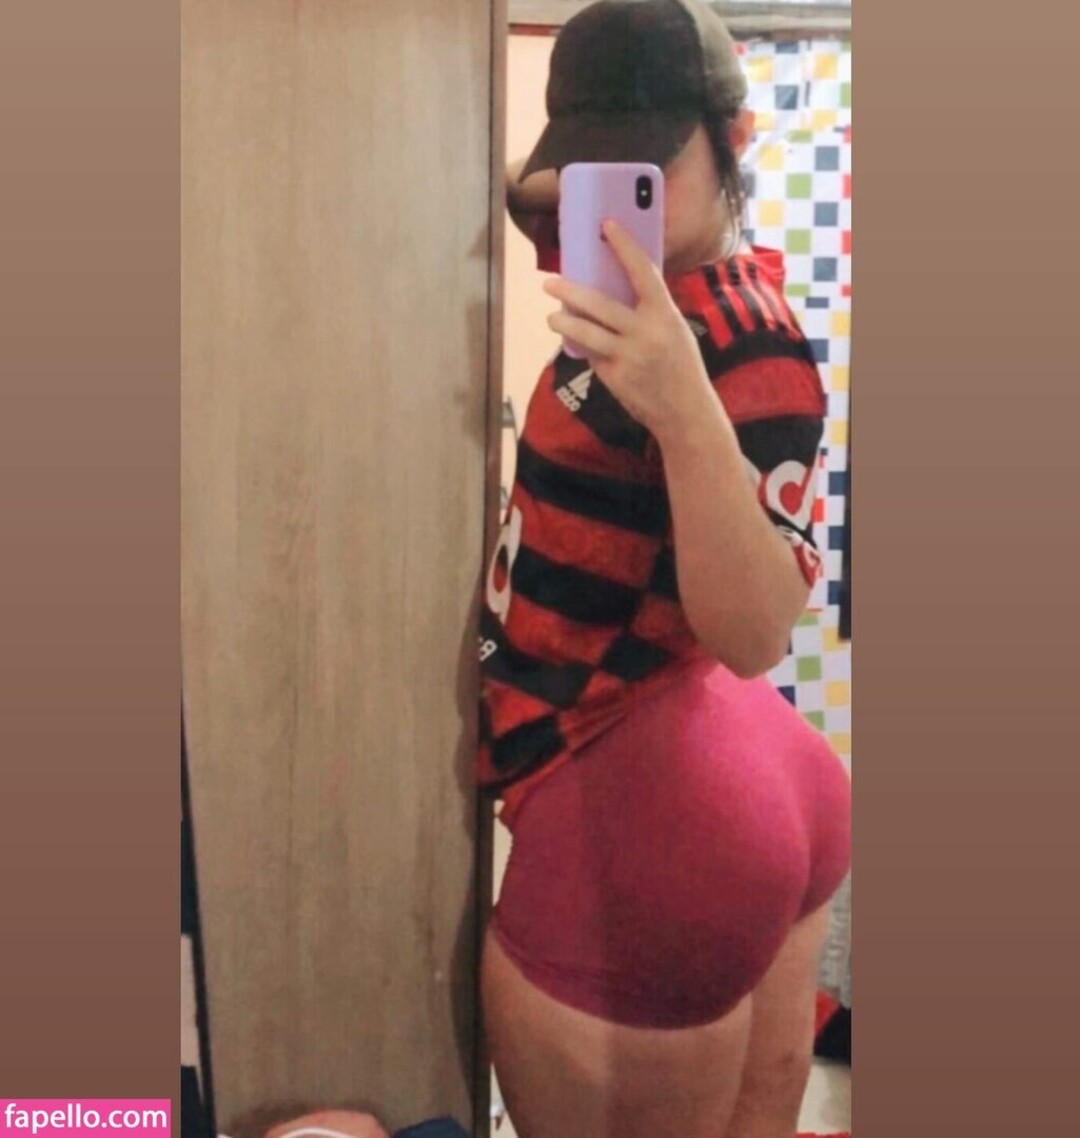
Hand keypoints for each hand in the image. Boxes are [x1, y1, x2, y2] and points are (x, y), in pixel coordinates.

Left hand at [543, 219, 715, 440]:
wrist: (686, 412)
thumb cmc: (679, 366)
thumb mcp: (674, 331)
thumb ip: (648, 312)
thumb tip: (612, 289)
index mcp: (666, 314)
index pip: (643, 271)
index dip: (625, 245)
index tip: (607, 224)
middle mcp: (648, 332)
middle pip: (601, 304)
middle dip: (571, 292)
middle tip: (550, 282)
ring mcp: (630, 356)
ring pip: (587, 333)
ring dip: (564, 323)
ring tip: (552, 318)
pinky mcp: (617, 377)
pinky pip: (592, 355)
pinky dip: (581, 346)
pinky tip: (572, 341)